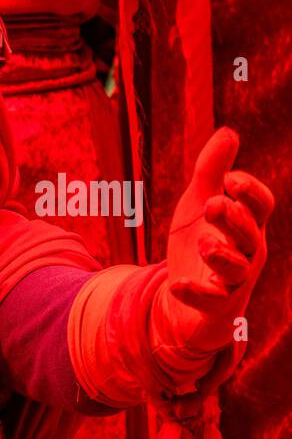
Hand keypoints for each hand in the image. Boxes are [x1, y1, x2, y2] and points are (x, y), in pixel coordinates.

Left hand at [157, 127, 273, 356]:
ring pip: (237, 269)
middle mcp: (248, 253)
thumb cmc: (199, 243)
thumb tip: (228, 132)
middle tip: (212, 204)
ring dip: (221, 255)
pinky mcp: (213, 306)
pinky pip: (209, 301)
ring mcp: (233, 281)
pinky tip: (177, 283)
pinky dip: (195, 293)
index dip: (250, 192)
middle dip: (234, 219)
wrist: (184, 297)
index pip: (262, 206)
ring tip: (203, 243)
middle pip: (250, 234)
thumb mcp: (199, 205)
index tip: (229, 179)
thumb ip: (211, 172)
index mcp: (249, 226)